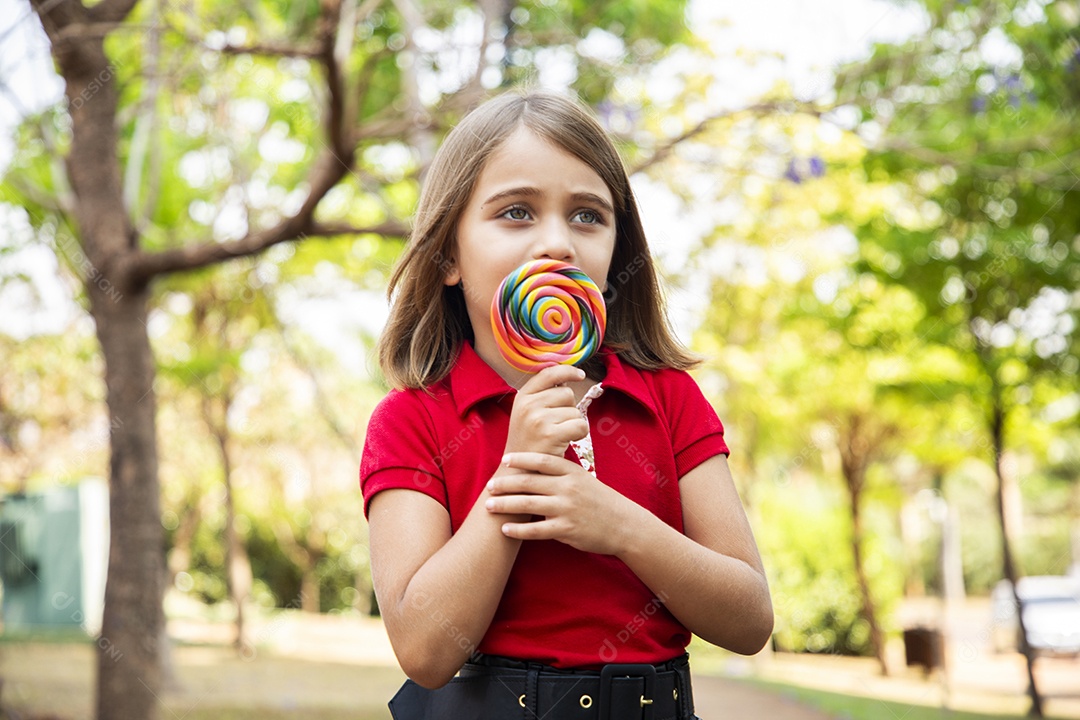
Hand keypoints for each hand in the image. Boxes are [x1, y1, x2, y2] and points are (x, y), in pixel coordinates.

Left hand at [484, 452, 645, 555]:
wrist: (624, 525)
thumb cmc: (599, 500)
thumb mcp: (583, 478)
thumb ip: (560, 472)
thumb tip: (533, 465)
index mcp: (572, 472)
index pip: (542, 461)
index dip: (521, 459)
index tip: (504, 459)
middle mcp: (568, 488)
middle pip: (529, 482)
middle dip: (505, 484)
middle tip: (488, 486)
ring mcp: (566, 509)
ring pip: (528, 505)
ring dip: (505, 505)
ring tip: (489, 506)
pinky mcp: (566, 530)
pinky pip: (536, 530)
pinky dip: (518, 530)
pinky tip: (505, 529)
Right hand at [504, 365, 588, 456]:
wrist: (519, 472)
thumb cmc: (529, 442)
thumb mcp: (527, 414)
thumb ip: (543, 395)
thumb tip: (568, 376)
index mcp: (522, 397)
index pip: (549, 373)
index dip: (567, 370)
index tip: (580, 374)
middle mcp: (528, 405)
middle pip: (567, 393)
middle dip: (568, 408)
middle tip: (556, 425)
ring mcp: (538, 419)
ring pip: (575, 411)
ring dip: (573, 424)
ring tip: (558, 436)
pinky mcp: (550, 434)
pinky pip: (580, 425)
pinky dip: (580, 434)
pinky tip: (568, 441)